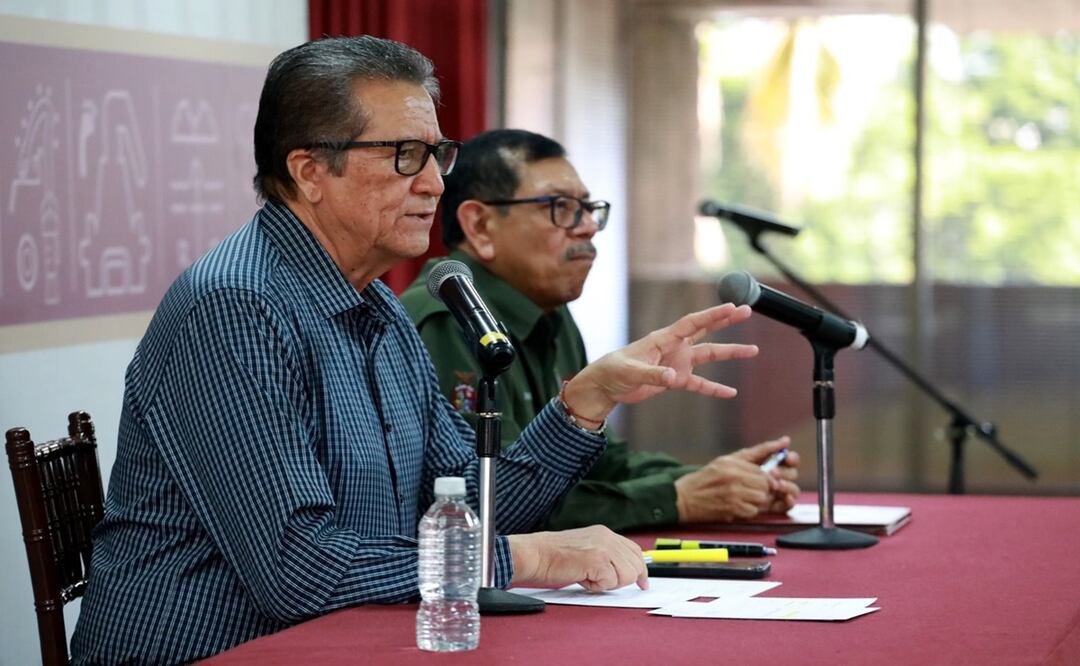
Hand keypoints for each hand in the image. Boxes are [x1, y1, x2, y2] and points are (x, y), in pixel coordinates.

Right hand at [508, 525, 647, 591]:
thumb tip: (621, 572)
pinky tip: (582, 578)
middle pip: (635, 565)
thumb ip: (604, 556)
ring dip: (608, 583)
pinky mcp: (598, 560)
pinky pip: (611, 583)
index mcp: (604, 533)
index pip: (633, 550)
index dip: (639, 569)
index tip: (642, 582)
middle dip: (622, 580)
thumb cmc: (553, 556)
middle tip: (600, 581)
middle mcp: (607, 537)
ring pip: (626, 575)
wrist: (535, 554)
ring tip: (587, 577)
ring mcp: (603, 547)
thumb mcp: (585, 549)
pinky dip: (596, 587)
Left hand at [562, 304, 757, 423]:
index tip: (732, 306)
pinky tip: (730, 393)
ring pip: (709, 355)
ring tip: (753, 351)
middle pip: (706, 331)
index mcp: (663, 338)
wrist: (605, 386)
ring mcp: (677, 363)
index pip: (692, 323)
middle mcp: (674, 347)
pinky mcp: (675, 380)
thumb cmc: (614, 371)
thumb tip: (675, 377)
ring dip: (729, 353)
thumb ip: (654, 375)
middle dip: (726, 321)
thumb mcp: (631, 372)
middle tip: (747, 310)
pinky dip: (714, 388)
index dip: (713, 315)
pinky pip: (700, 384)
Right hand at [674, 436, 799, 522]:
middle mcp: (734, 478)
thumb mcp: (726, 460)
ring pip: (762, 498)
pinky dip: (750, 510)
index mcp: (732, 464)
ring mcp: (734, 495)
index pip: (764, 470)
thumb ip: (756, 452)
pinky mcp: (732, 510)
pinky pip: (754, 511)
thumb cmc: (705, 479)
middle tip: (752, 489)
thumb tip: (784, 442)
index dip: (767, 477)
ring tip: (744, 497)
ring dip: (758, 500)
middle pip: (766, 485)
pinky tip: (738, 505)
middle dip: (764, 489)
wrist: (683, 498)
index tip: (764, 480)